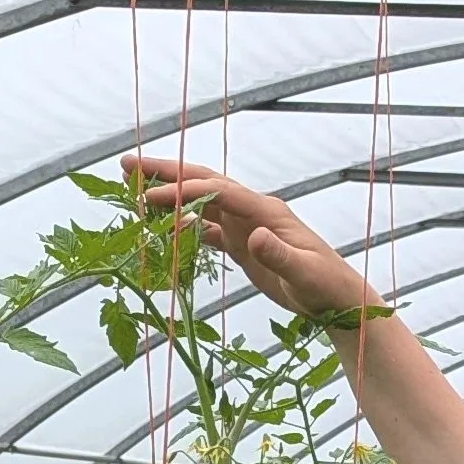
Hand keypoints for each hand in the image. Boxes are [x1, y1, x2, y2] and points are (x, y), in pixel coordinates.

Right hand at [122, 156, 382, 326]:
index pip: (216, 191)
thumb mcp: (304, 274)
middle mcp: (254, 211)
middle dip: (166, 172)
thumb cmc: (324, 285)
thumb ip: (279, 255)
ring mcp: (247, 225)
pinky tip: (162, 227)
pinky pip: (208, 228)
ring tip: (133, 190)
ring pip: (201, 202)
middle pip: (203, 181)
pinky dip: (184, 224)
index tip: (148, 197)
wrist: (337, 298)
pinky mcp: (244, 244)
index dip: (182, 191)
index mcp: (266, 211)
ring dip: (169, 194)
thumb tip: (254, 237)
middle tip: (126, 164)